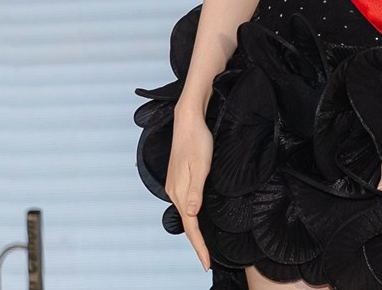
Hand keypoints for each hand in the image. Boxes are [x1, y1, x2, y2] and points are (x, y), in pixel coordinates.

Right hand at [166, 105, 214, 267]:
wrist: (188, 120)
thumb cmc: (197, 140)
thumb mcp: (201, 165)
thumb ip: (196, 190)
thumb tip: (192, 214)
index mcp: (179, 191)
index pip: (191, 226)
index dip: (199, 245)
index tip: (206, 262)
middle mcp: (174, 191)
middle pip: (187, 223)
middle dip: (197, 243)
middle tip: (206, 260)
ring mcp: (175, 185)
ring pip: (186, 214)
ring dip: (194, 231)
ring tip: (203, 246)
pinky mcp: (179, 179)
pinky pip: (186, 203)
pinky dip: (193, 216)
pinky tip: (197, 218)